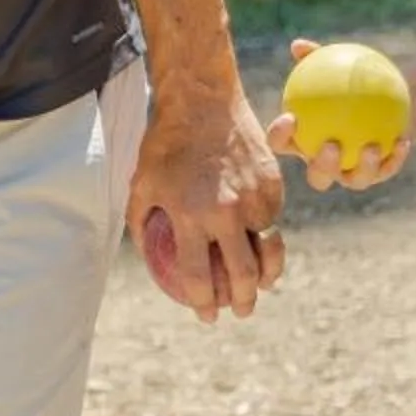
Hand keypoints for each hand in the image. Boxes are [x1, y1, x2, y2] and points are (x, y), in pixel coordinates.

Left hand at [127, 74, 285, 323]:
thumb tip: (149, 256)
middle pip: (242, 277)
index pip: (199, 278)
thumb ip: (143, 223)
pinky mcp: (274, 186)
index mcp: (190, 215)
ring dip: (266, 278)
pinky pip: (273, 222)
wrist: (203, 101)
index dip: (202, 303)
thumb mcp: (142, 182)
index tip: (205, 314)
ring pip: (269, 253)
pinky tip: (261, 245)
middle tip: (238, 311)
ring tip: (260, 288)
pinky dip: (268, 237)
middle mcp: (227, 212)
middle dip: (241, 303)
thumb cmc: (165, 143)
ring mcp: (255, 199)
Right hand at [266, 37, 411, 192]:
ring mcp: (351, 174)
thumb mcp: (332, 66)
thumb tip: (299, 44)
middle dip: (323, 166)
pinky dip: (394, 157)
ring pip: (355, 180)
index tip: (290, 117)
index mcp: (301, 142)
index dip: (279, 136)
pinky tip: (402, 140)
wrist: (378, 101)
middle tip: (332, 145)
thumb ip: (314, 58)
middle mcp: (323, 164)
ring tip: (372, 146)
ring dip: (364, 167)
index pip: (281, 143)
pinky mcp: (378, 175)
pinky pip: (386, 170)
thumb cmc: (345, 81)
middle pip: (317, 176)